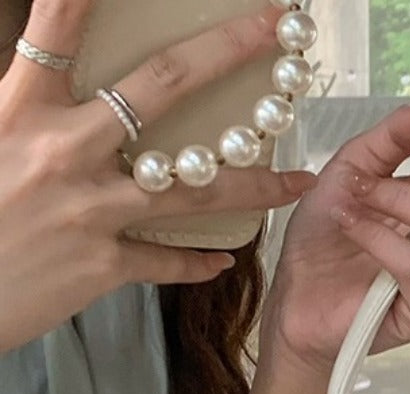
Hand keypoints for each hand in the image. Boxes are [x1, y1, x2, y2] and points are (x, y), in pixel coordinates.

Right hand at [0, 0, 317, 352]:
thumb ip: (27, 108)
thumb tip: (54, 83)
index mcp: (21, 109)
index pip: (59, 28)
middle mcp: (64, 150)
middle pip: (161, 88)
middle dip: (224, 53)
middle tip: (272, 31)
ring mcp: (90, 210)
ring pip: (195, 188)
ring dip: (256, 184)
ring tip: (299, 182)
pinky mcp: (102, 265)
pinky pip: (166, 261)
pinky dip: (197, 263)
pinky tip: (224, 259)